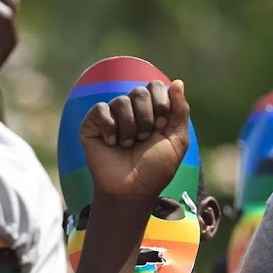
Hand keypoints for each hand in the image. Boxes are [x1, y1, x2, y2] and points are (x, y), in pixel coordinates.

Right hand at [80, 80, 189, 199]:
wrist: (132, 190)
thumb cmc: (155, 169)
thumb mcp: (177, 140)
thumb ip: (180, 111)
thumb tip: (178, 82)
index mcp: (152, 111)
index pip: (156, 86)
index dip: (161, 104)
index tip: (162, 128)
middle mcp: (131, 110)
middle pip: (140, 91)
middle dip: (147, 118)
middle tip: (144, 139)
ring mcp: (111, 116)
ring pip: (121, 101)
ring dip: (130, 127)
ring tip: (128, 145)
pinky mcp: (92, 124)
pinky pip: (101, 109)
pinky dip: (110, 126)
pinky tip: (112, 143)